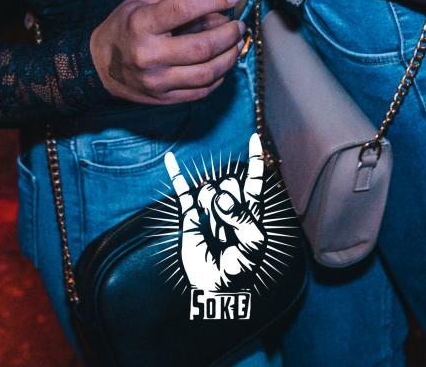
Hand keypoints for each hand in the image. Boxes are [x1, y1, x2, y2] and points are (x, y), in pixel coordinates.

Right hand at [90, 0, 243, 104]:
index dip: (213, 0)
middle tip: (238, 23)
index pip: (183, 9)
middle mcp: (149, 54)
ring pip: (206, 73)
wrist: (99, 67)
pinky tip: (224, 62)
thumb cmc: (122, 27)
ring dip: (229, 56)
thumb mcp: (136, 0)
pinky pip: (201, 91)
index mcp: (141, 23)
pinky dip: (219, 76)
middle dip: (228, 33)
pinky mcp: (164, 98)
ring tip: (236, 42)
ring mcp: (157, 80)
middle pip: (201, 46)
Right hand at [165, 132, 266, 290]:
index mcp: (249, 209)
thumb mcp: (254, 242)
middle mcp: (229, 205)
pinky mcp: (191, 216)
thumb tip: (221, 196)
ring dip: (213, 210)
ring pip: (211, 190)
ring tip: (216, 235)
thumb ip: (242, 217)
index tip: (253, 139)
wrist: (217, 287)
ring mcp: (209, 208)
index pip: (254, 179)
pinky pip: (183, 192)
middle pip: (231, 183)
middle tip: (229, 231)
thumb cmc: (241, 266)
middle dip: (230, 203)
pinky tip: (170, 159)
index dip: (255, 159)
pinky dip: (176, 175)